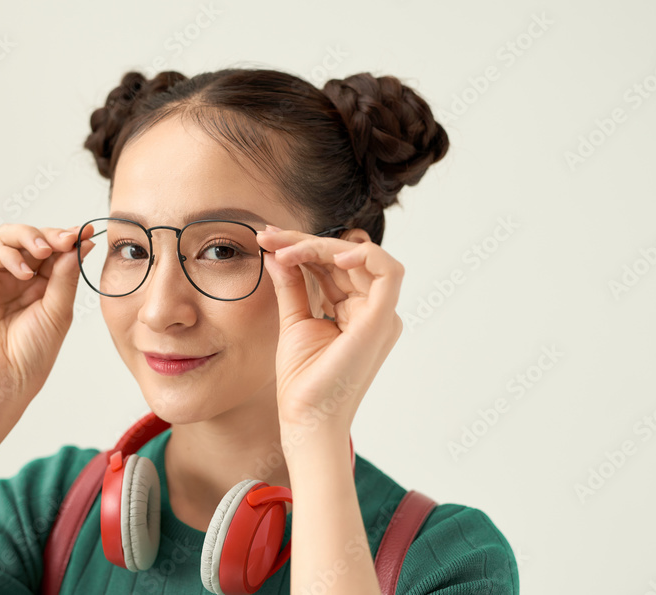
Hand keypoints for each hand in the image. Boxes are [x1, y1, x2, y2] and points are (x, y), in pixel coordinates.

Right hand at [0, 222, 95, 406]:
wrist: (5, 380)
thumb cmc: (33, 353)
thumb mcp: (59, 310)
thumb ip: (66, 276)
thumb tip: (81, 242)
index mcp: (41, 283)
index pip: (54, 249)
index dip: (69, 238)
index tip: (87, 231)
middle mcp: (16, 276)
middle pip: (31, 238)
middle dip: (50, 234)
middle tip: (67, 239)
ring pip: (7, 237)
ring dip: (29, 238)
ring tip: (44, 252)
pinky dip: (8, 256)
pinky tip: (23, 273)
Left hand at [255, 225, 404, 436]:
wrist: (305, 419)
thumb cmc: (302, 381)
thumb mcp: (294, 320)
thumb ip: (292, 284)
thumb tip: (275, 252)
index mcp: (357, 312)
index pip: (335, 264)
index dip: (303, 246)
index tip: (268, 239)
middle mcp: (374, 311)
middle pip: (346, 257)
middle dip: (305, 241)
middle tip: (269, 237)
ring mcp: (381, 315)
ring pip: (361, 256)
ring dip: (320, 246)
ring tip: (284, 249)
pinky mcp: (382, 320)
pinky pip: (388, 271)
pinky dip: (362, 254)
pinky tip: (329, 254)